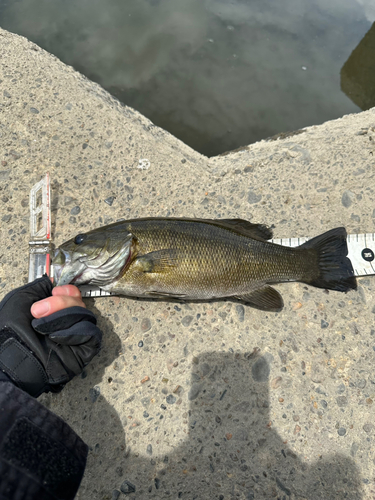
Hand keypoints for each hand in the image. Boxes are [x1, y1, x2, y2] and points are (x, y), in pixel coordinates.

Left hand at [0, 275, 101, 396]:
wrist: (10, 355)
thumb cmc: (11, 330)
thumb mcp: (22, 299)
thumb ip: (40, 288)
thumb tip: (54, 282)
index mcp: (56, 311)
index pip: (75, 295)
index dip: (68, 290)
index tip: (54, 292)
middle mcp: (68, 323)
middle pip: (80, 303)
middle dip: (61, 302)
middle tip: (38, 311)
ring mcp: (76, 336)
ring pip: (86, 316)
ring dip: (63, 316)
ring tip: (41, 326)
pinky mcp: (83, 350)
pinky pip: (91, 333)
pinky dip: (75, 331)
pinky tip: (56, 336)